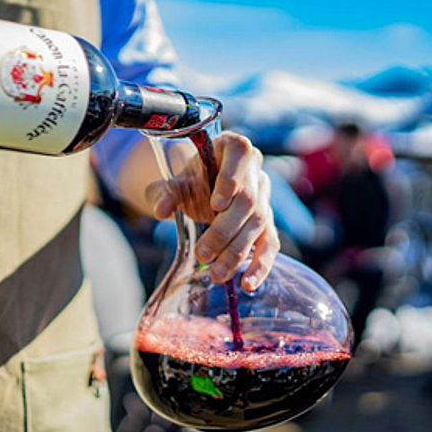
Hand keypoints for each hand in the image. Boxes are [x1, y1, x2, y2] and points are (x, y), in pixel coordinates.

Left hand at [147, 132, 279, 290]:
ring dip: (237, 251)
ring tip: (217, 275)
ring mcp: (264, 198)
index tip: (215, 204)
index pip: (240, 154)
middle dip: (225, 230)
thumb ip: (165, 193)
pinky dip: (260, 265)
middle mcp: (255, 171)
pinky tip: (247, 283)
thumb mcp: (172, 183)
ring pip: (258, 224)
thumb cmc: (188, 181)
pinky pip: (270, 244)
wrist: (198, 189)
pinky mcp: (267, 223)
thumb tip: (160, 210)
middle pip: (248, 199)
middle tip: (203, 254)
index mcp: (233, 147)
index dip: (231, 178)